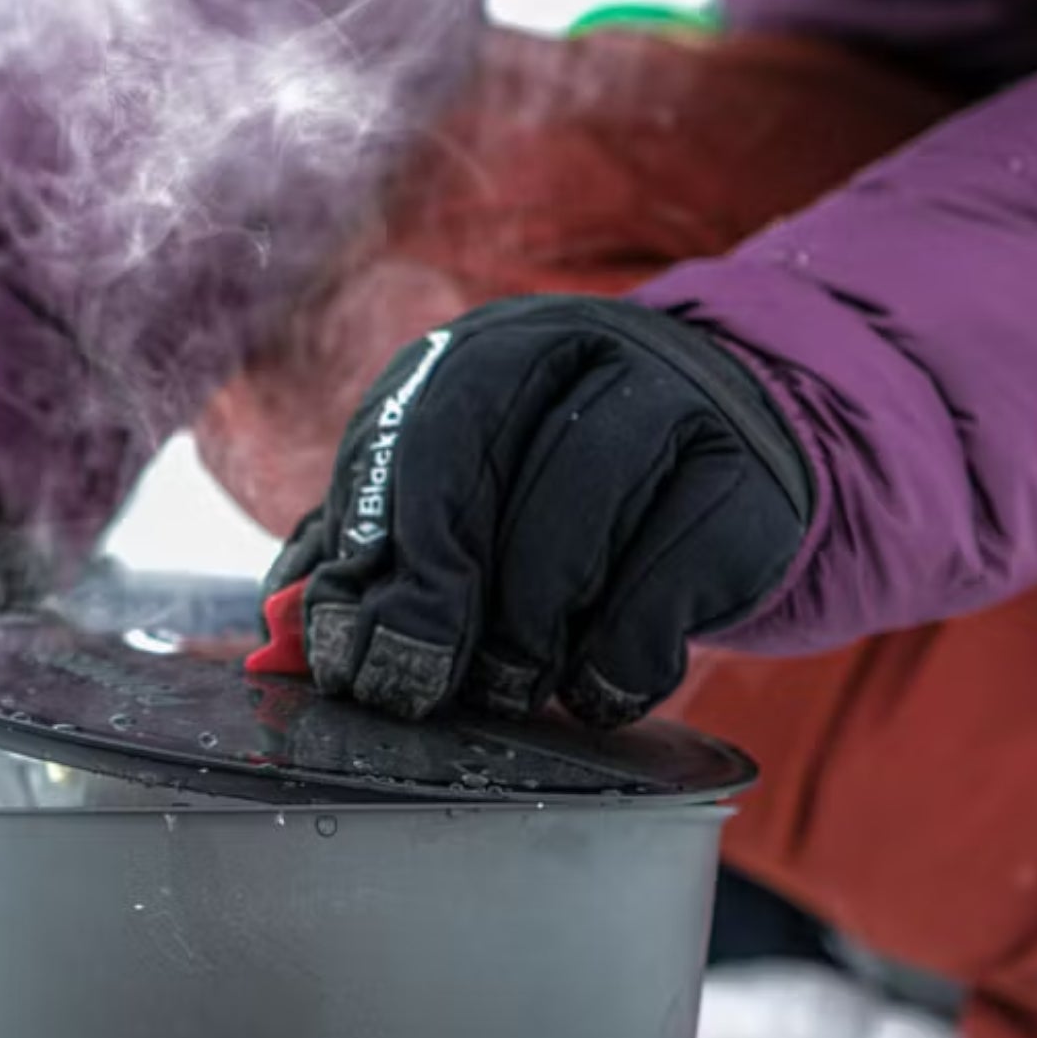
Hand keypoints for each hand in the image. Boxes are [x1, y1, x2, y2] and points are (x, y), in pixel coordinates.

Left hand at [267, 296, 812, 726]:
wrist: (745, 471)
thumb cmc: (577, 506)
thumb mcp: (473, 507)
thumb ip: (379, 555)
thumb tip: (290, 632)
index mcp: (490, 352)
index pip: (407, 443)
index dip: (373, 558)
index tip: (353, 654)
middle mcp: (580, 349)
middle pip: (469, 480)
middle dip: (433, 606)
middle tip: (421, 688)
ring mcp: (675, 404)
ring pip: (562, 539)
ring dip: (526, 643)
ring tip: (520, 684)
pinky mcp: (746, 482)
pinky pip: (655, 596)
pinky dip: (614, 668)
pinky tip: (601, 684)